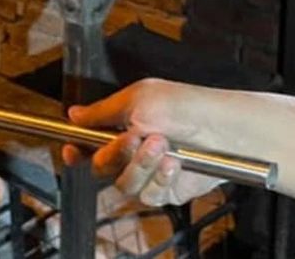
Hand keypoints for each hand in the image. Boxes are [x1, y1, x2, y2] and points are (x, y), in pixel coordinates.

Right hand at [61, 78, 222, 206]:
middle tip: (133, 137)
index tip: (73, 150)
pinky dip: (160, 179)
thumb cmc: (185, 105)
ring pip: (124, 183)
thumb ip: (101, 112)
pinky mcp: (165, 191)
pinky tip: (173, 163)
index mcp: (121, 126)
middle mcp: (132, 152)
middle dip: (115, 153)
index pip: (88, 144)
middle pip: (101, 167)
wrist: (221, 129)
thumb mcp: (138, 98)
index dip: (76, 150)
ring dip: (141, 164)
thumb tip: (74, 113)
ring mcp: (148, 173)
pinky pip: (148, 196)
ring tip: (161, 145)